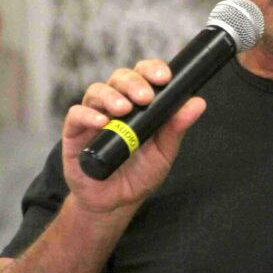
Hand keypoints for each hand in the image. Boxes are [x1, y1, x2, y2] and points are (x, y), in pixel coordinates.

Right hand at [61, 59, 205, 215]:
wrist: (115, 203)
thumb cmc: (140, 174)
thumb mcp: (164, 152)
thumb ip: (177, 127)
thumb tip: (198, 102)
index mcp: (138, 104)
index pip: (143, 75)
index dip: (152, 69)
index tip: (165, 77)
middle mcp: (114, 104)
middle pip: (120, 78)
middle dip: (134, 82)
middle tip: (146, 97)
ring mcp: (93, 117)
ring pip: (97, 91)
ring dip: (111, 96)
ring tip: (124, 109)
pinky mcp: (74, 133)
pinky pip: (76, 114)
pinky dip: (87, 115)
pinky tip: (101, 122)